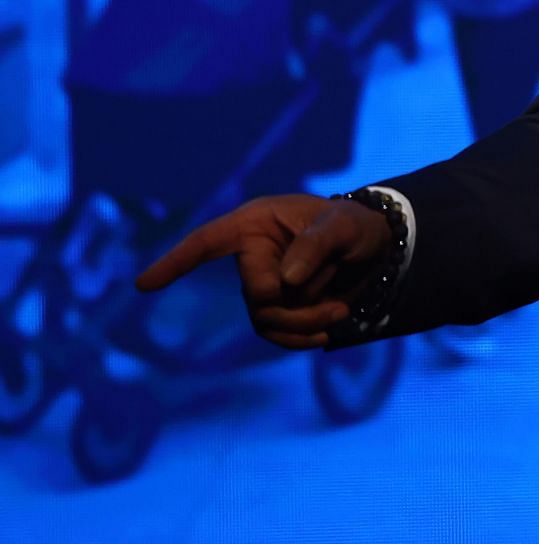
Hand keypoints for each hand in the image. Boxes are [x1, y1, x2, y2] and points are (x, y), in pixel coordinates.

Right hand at [134, 194, 392, 349]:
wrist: (374, 249)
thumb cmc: (354, 226)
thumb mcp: (345, 225)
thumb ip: (317, 244)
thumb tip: (284, 280)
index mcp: (256, 223)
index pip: (207, 242)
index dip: (175, 262)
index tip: (143, 285)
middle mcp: (251, 253)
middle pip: (253, 293)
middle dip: (295, 302)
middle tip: (336, 303)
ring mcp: (260, 283)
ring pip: (264, 318)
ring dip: (303, 322)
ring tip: (340, 312)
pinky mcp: (273, 308)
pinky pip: (273, 333)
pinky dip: (299, 338)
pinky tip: (326, 335)